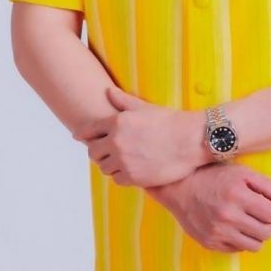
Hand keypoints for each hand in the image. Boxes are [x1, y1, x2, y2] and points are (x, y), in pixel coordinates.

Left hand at [71, 78, 205, 187]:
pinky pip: (117, 179)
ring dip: (110, 164)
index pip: (88, 130)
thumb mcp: (145, 107)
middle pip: (93, 151)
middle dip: (98, 150)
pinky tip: (131, 169)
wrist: (191, 141)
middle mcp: (116, 142)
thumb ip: (123, 101)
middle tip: (107, 150)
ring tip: (121, 160)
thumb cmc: (171, 121)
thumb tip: (108, 91)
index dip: (82, 134)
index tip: (79, 137)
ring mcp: (123, 161)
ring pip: (104, 167)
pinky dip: (121, 175)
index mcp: (116, 122)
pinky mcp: (133, 177)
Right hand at [150, 163, 270, 252]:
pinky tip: (235, 228)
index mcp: (238, 196)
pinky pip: (237, 249)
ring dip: (257, 235)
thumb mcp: (242, 173)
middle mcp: (227, 216)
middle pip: (266, 233)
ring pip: (254, 246)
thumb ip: (267, 185)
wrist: (179, 187)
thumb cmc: (214, 176)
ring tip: (250, 223)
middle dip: (270, 225)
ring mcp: (217, 232)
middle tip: (263, 216)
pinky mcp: (210, 243)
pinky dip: (241, 240)